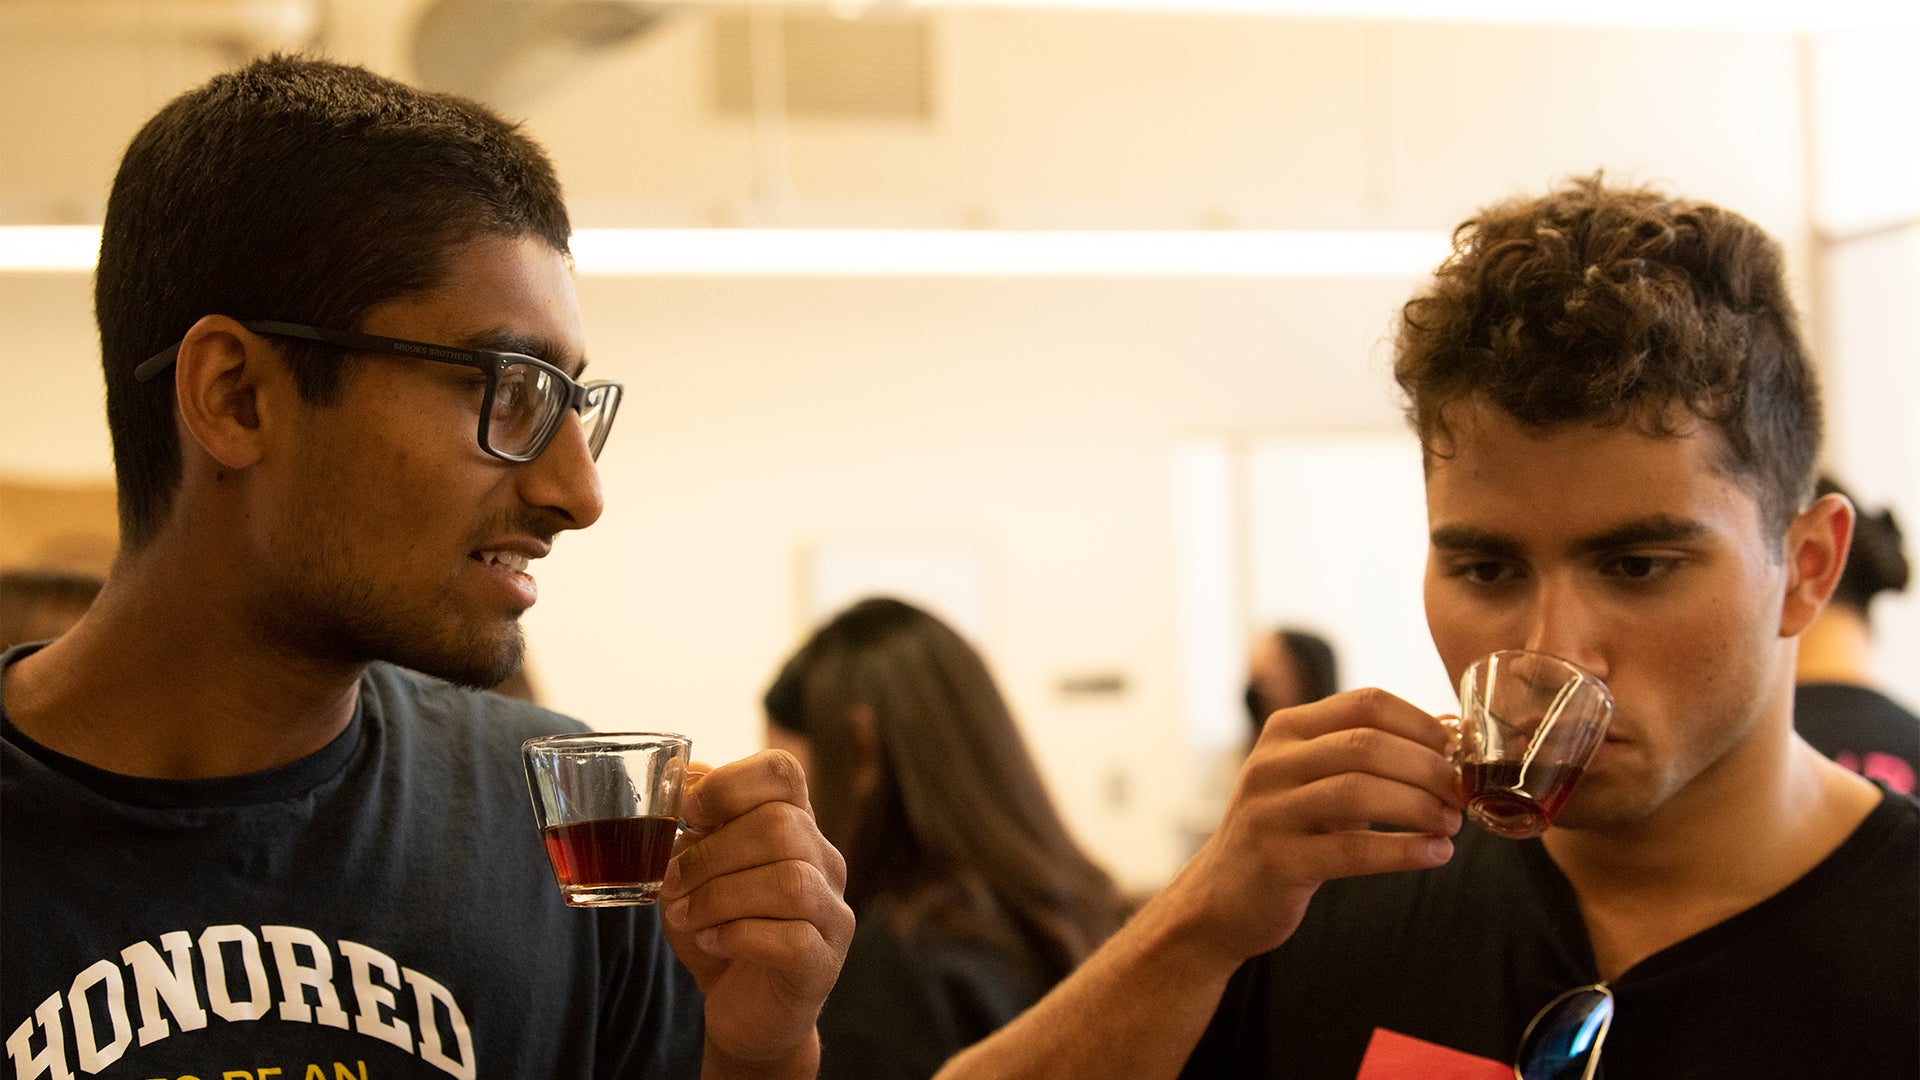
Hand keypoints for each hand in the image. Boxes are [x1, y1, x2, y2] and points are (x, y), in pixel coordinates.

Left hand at [659, 750, 853, 1076]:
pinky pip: (792, 938)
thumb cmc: (720, 931)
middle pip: (781, 826)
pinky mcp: (823, 962)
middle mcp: (824, 861)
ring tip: (685, 916)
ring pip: (790, 881)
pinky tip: (712, 942)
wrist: (744, 1012)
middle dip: (712, 854)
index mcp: (795, 825)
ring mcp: (832, 912)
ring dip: (720, 897)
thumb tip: (687, 774)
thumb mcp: (698, 873)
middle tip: (671, 883)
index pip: (784, 772)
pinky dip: (739, 936)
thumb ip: (697, 827)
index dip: (732, 782)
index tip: (689, 813)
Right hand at [1166, 688, 1462, 969]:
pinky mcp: (1276, 860)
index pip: (1365, 703)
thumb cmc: (1287, 832)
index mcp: (1286, 730)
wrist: (1223, 897)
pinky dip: (1403, 851)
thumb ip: (1368, 755)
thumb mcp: (1315, 780)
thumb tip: (1450, 733)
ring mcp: (1269, 810)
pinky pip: (1351, 851)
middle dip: (1428, 768)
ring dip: (1419, 807)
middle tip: (1462, 793)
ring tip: (1451, 824)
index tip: (1458, 751)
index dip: (1422, 724)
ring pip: (1358, 792)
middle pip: (1366, 744)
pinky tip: (1435, 854)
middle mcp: (1272, 762)